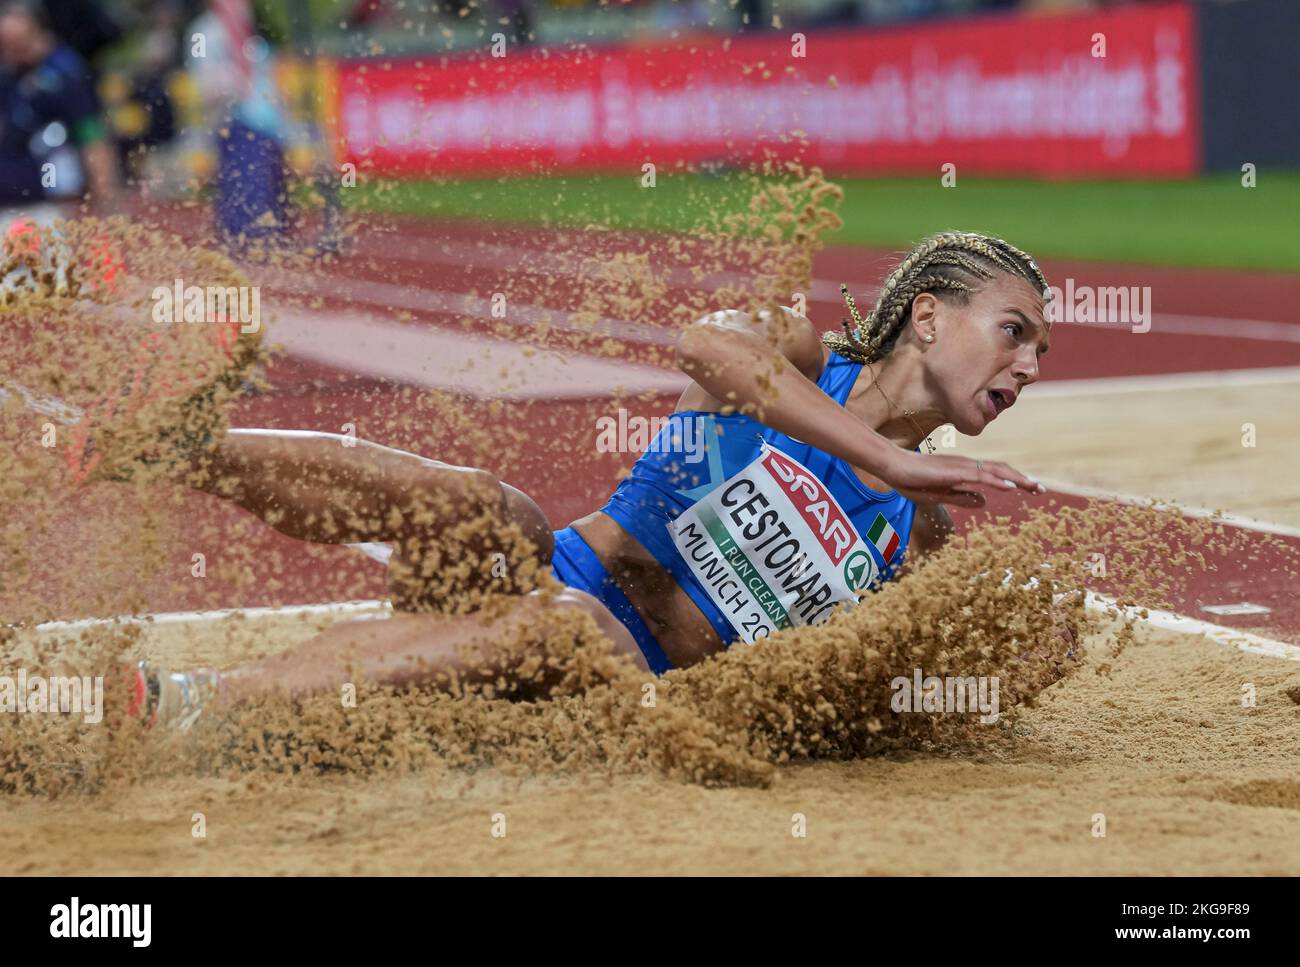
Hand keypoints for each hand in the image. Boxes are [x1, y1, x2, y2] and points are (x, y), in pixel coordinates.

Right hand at [877, 448, 1045, 507]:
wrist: (893, 467)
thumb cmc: (912, 480)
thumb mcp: (940, 495)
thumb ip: (962, 498)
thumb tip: (985, 502)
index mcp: (964, 471)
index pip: (995, 474)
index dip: (1015, 481)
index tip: (1032, 489)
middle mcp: (967, 465)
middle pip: (1001, 470)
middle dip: (1023, 480)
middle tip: (1043, 489)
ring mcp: (961, 467)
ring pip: (995, 471)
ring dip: (1017, 479)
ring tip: (1035, 487)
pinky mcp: (954, 471)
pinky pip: (980, 476)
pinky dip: (998, 481)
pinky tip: (1011, 488)